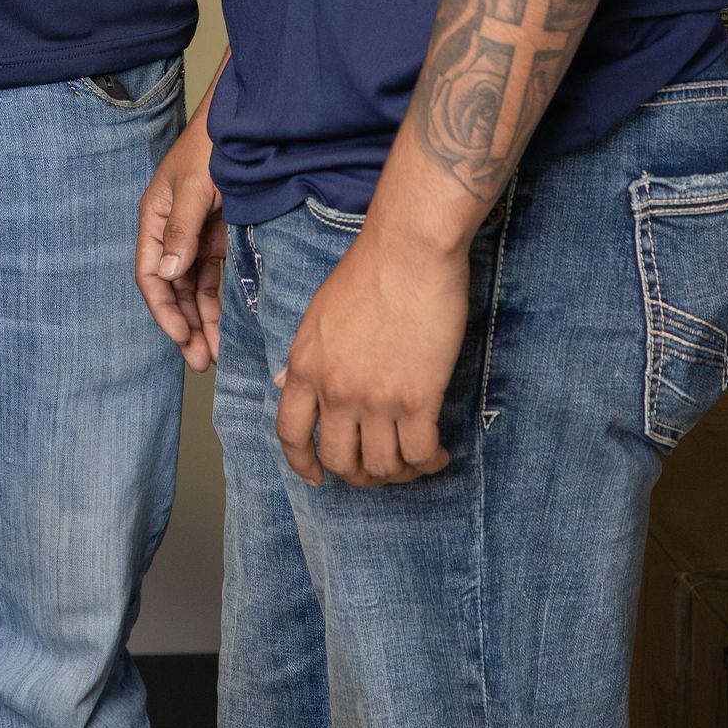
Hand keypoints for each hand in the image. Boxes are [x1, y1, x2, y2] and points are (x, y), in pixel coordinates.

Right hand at [136, 116, 225, 370]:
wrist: (246, 124)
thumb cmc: (212, 147)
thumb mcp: (195, 187)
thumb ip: (181, 229)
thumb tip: (167, 273)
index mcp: (154, 218)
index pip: (150, 273)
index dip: (164, 309)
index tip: (181, 336)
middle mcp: (172, 232)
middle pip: (172, 289)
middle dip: (184, 326)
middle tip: (201, 360)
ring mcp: (196, 237)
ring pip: (194, 289)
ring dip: (202, 321)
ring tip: (215, 355)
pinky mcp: (220, 238)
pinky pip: (215, 279)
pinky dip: (218, 304)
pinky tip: (227, 328)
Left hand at [274, 221, 467, 488]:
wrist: (409, 250)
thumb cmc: (369, 270)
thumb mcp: (320, 312)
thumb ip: (306, 356)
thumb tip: (288, 384)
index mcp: (306, 365)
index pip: (290, 432)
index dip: (302, 463)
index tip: (315, 477)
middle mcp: (334, 390)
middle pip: (340, 461)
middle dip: (360, 474)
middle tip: (380, 467)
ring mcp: (375, 398)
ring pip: (383, 466)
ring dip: (400, 472)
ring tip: (415, 459)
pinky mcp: (417, 399)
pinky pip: (420, 455)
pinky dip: (430, 462)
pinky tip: (439, 452)